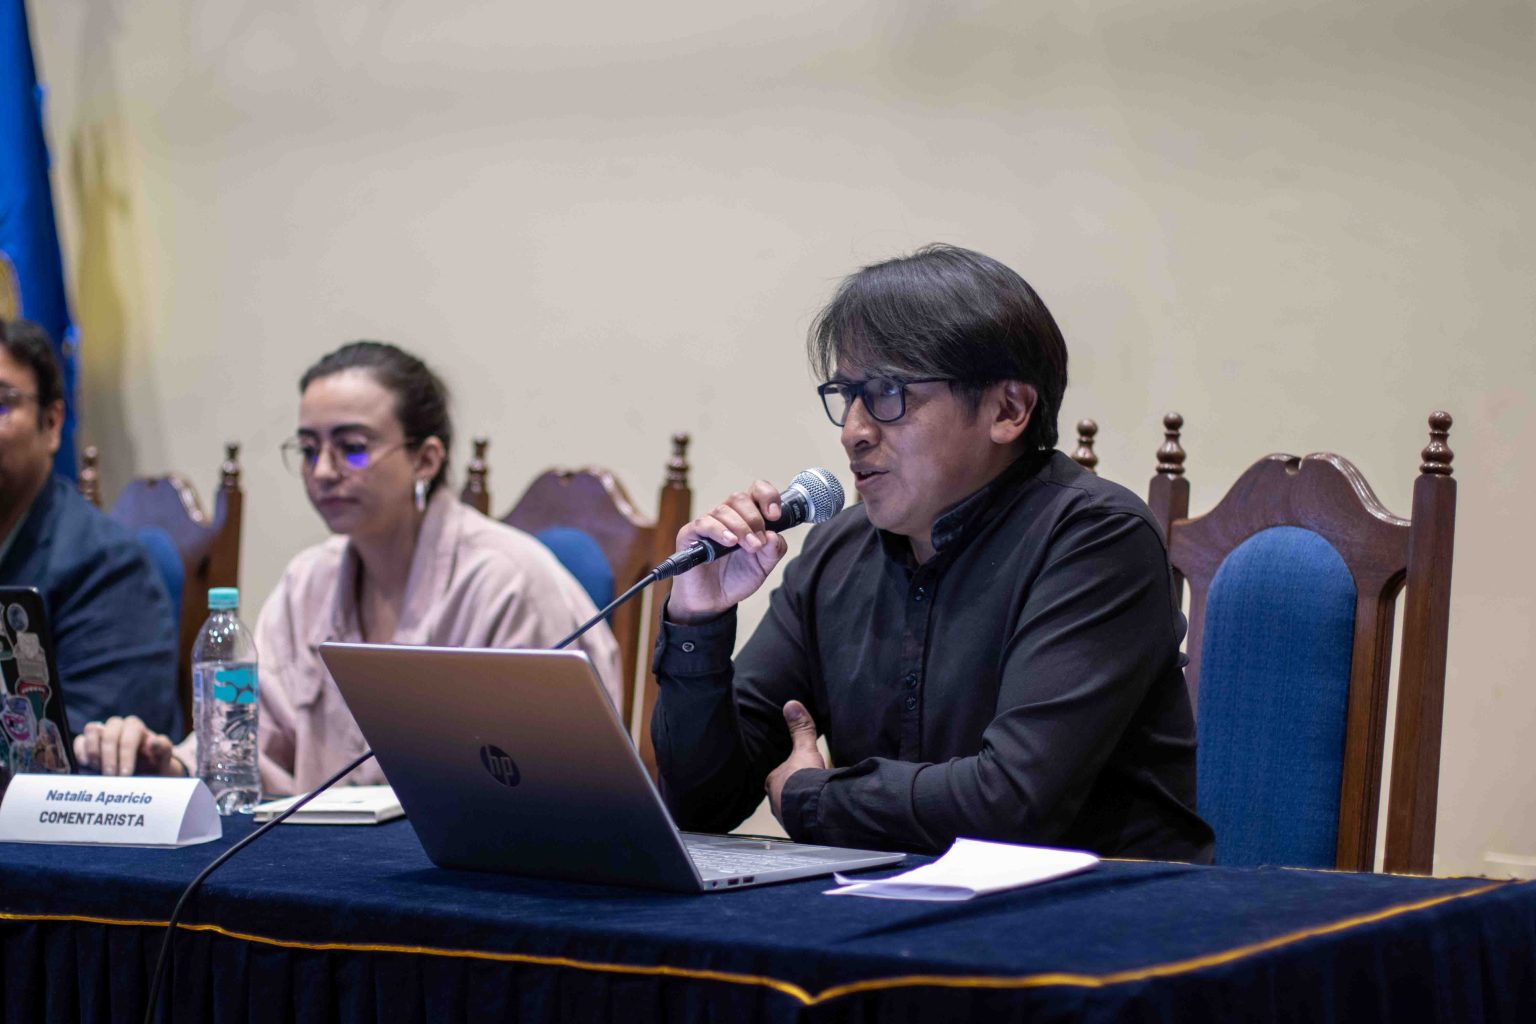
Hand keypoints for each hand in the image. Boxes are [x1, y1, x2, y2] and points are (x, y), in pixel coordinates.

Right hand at [72, 715, 184, 776]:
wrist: (145, 773)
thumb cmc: (155, 765)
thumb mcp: (164, 760)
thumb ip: (164, 749)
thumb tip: (154, 741)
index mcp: (137, 727)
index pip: (130, 733)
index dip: (126, 753)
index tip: (126, 774)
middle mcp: (118, 726)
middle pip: (109, 732)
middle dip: (109, 756)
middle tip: (111, 776)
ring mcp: (102, 733)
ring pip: (91, 730)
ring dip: (94, 752)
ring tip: (99, 770)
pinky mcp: (88, 743)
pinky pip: (79, 741)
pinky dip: (80, 752)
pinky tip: (86, 765)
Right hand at [667, 480, 789, 622]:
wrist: (712, 602)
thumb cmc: (735, 578)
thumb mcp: (763, 566)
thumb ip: (773, 550)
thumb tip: (773, 534)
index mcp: (746, 517)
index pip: (756, 491)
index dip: (768, 496)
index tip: (775, 516)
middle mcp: (726, 516)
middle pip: (739, 497)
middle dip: (754, 519)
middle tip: (758, 543)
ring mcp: (708, 523)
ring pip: (723, 509)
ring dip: (741, 528)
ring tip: (749, 547)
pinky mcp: (690, 535)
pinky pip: (703, 523)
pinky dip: (719, 530)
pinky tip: (730, 543)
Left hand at [766, 700, 826, 825]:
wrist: (812, 808)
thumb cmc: (804, 778)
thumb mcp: (805, 749)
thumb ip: (801, 729)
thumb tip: (791, 704)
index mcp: (774, 782)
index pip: (780, 776)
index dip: (793, 774)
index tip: (804, 773)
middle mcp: (776, 802)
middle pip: (787, 794)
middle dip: (798, 792)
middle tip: (813, 787)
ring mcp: (786, 818)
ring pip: (795, 809)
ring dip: (805, 806)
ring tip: (819, 802)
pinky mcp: (799, 830)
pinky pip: (805, 822)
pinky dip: (813, 818)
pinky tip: (823, 814)